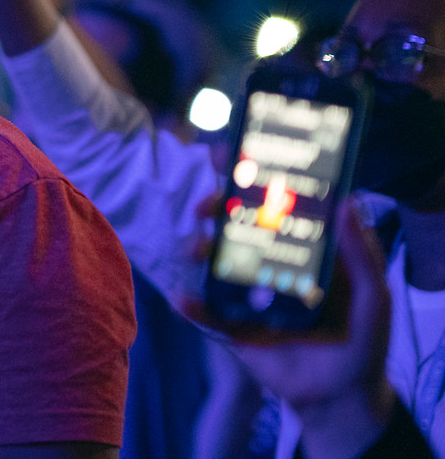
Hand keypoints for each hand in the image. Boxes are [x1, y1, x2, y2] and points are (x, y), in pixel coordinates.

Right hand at [181, 203, 395, 458]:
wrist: (342, 397)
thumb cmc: (364, 342)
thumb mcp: (372, 296)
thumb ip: (361, 253)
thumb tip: (348, 201)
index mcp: (301, 252)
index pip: (273, 208)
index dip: (250, 182)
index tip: (227, 159)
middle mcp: (270, 266)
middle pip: (234, 227)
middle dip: (213, 210)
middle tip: (204, 207)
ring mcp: (249, 295)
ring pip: (214, 262)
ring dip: (198, 249)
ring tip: (196, 251)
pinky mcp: (235, 327)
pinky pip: (207, 314)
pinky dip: (192, 306)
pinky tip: (183, 298)